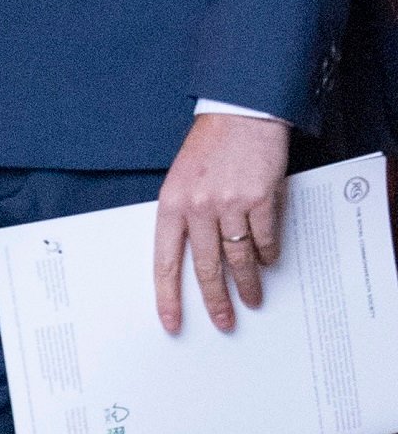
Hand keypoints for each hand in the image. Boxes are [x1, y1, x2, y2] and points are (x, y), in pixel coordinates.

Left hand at [154, 112, 289, 334]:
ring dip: (247, 284)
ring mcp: (229, 203)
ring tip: (252, 298)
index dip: (168, 295)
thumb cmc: (210, 145)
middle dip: (215, 300)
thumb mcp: (182, 178)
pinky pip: (264, 241)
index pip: (165, 260)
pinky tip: (268, 260)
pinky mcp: (259, 199)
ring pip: (238, 259)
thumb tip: (192, 259)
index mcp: (172, 202)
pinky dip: (267, 255)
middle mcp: (198, 206)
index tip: (171, 322)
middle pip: (206, 268)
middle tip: (223, 320)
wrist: (240, 112)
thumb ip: (185, 215)